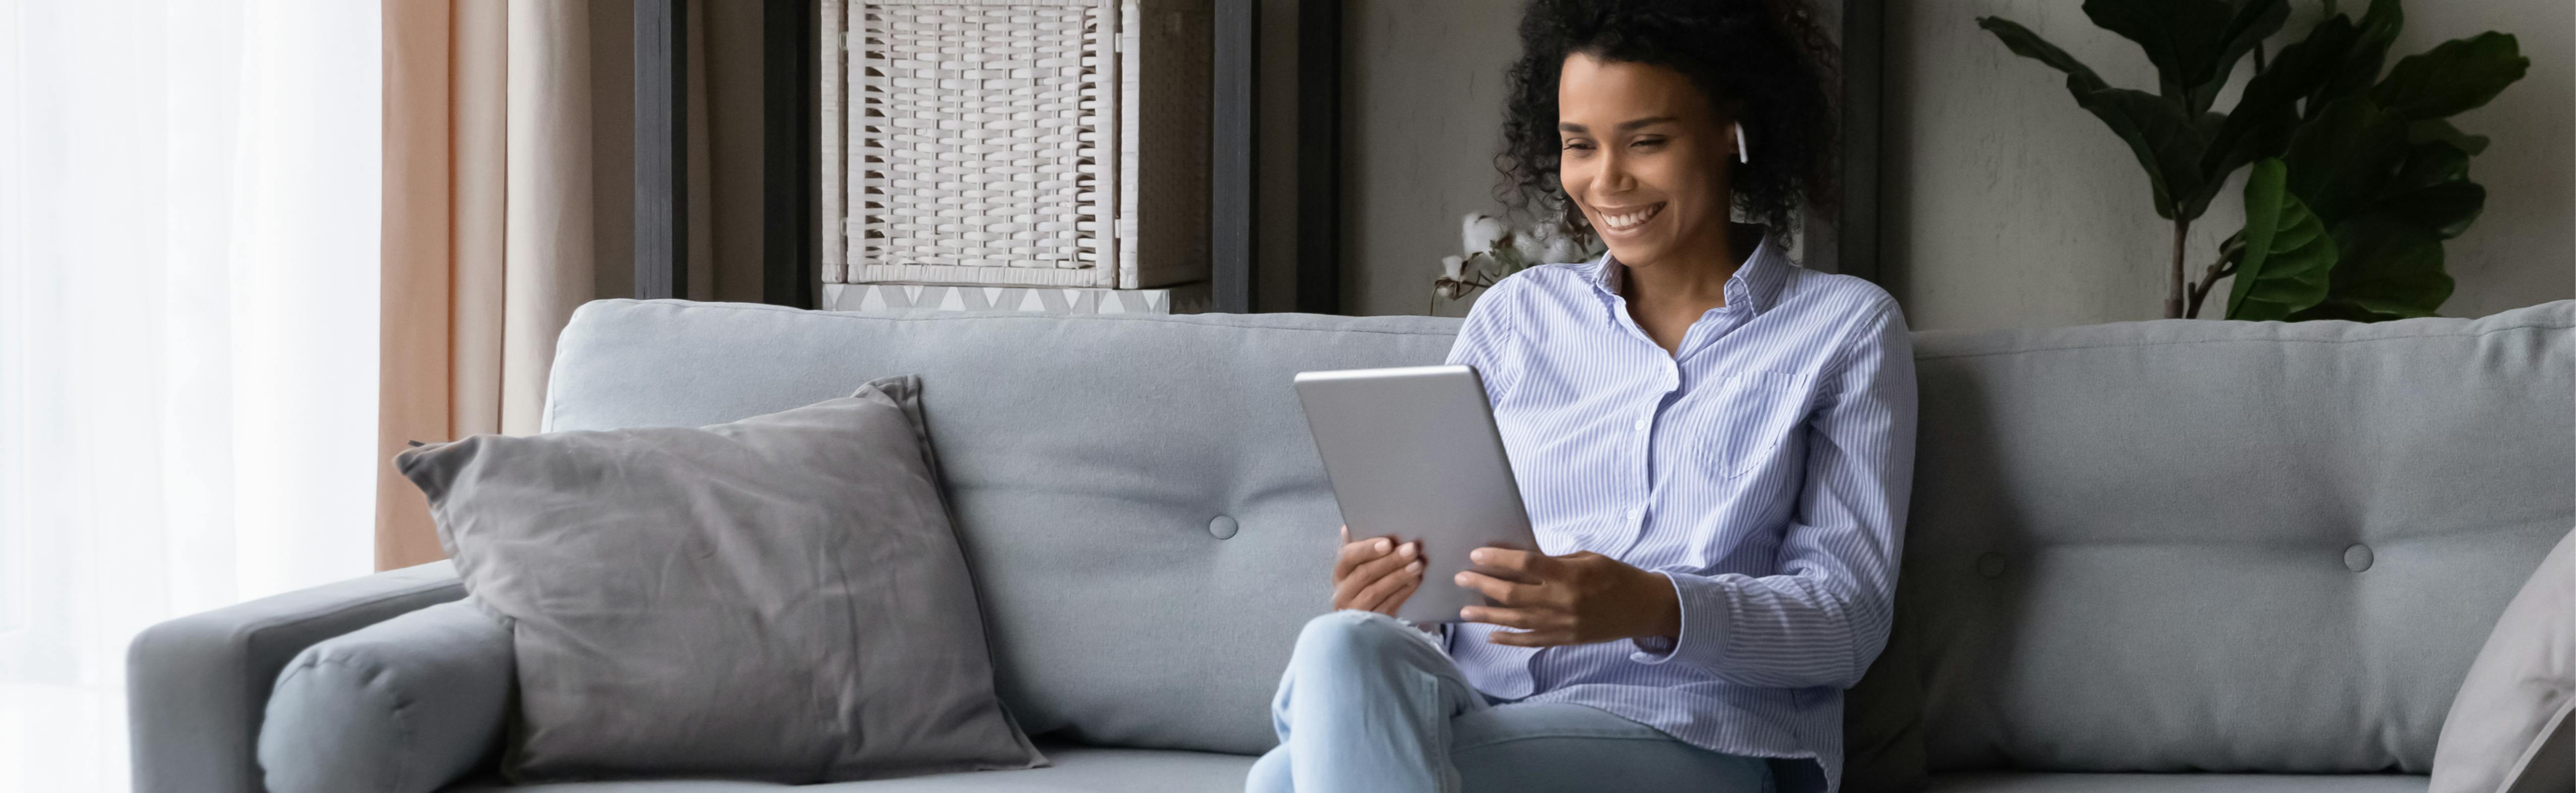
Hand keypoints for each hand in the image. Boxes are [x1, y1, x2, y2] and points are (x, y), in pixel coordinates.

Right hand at [1331, 525, 1424, 615]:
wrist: (1364, 622)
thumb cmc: (1364, 584)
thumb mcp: (1357, 567)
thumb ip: (1356, 548)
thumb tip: (1346, 529)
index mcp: (1340, 574)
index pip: (1348, 557)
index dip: (1367, 549)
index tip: (1388, 543)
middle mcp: (1343, 592)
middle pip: (1365, 574)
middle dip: (1390, 561)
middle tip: (1411, 549)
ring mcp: (1355, 610)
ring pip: (1375, 591)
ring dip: (1398, 576)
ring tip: (1417, 565)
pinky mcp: (1371, 623)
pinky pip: (1387, 606)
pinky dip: (1403, 592)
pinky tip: (1415, 581)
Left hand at [1453, 548, 1678, 646]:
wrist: (1643, 608)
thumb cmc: (1615, 575)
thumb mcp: (1587, 558)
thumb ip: (1554, 562)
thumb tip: (1518, 560)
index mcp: (1570, 575)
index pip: (1525, 564)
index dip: (1497, 559)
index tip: (1476, 555)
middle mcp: (1563, 601)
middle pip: (1513, 593)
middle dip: (1483, 585)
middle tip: (1461, 579)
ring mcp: (1563, 624)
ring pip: (1516, 620)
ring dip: (1487, 616)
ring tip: (1464, 612)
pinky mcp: (1565, 640)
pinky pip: (1531, 641)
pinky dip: (1509, 640)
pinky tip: (1491, 636)